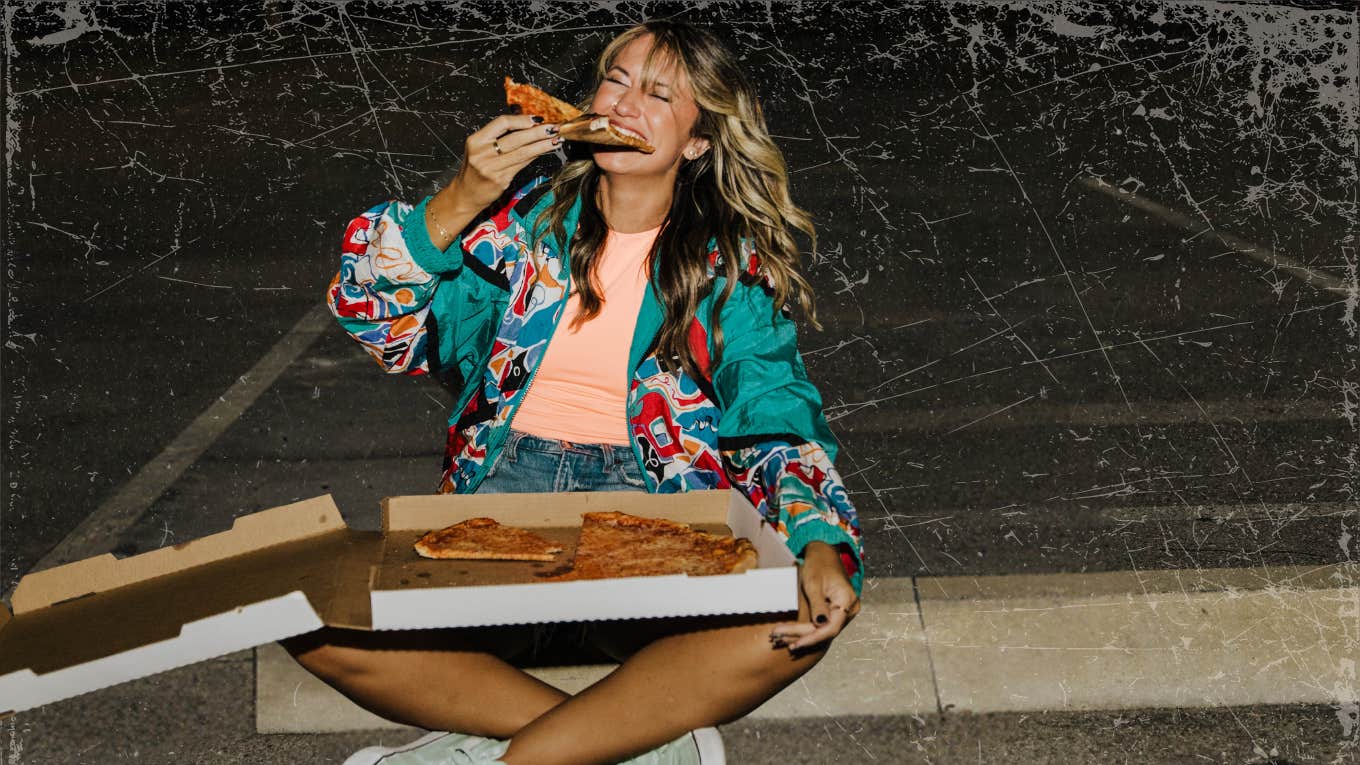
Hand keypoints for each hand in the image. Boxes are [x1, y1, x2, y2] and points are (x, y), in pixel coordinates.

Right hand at [425, 115, 562, 247]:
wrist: (466, 194)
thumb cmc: (475, 169)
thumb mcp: (480, 148)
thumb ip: (499, 136)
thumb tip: (527, 124)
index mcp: (476, 140)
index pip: (502, 123)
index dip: (521, 120)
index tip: (536, 119)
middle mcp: (482, 153)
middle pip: (515, 138)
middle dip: (538, 132)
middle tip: (554, 128)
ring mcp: (492, 168)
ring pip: (522, 153)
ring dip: (542, 145)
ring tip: (556, 140)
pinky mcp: (501, 180)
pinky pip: (522, 165)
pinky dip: (535, 156)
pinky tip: (545, 151)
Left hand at [768, 541, 860, 653]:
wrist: (824, 553)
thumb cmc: (819, 564)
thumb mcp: (814, 583)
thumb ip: (818, 605)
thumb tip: (820, 625)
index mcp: (847, 601)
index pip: (831, 628)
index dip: (812, 639)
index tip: (795, 644)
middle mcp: (849, 609)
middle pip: (825, 631)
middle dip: (801, 636)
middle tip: (778, 639)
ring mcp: (843, 611)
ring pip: (822, 630)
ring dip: (801, 635)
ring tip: (780, 639)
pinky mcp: (835, 612)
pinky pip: (822, 624)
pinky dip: (807, 629)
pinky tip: (791, 634)